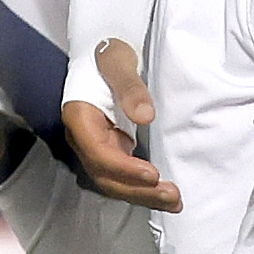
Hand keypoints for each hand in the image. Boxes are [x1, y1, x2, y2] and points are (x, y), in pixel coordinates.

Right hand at [60, 38, 179, 210]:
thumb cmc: (110, 53)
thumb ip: (130, 87)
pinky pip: (123, 176)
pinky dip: (142, 188)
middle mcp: (83, 138)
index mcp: (80, 118)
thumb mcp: (118, 60)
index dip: (124, 169)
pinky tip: (164, 194)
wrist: (105, 52)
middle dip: (138, 191)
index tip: (152, 174)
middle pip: (106, 176)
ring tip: (174, 202)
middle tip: (171, 196)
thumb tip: (145, 116)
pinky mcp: (110, 149)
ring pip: (114, 182)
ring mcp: (96, 146)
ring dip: (143, 195)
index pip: (98, 154)